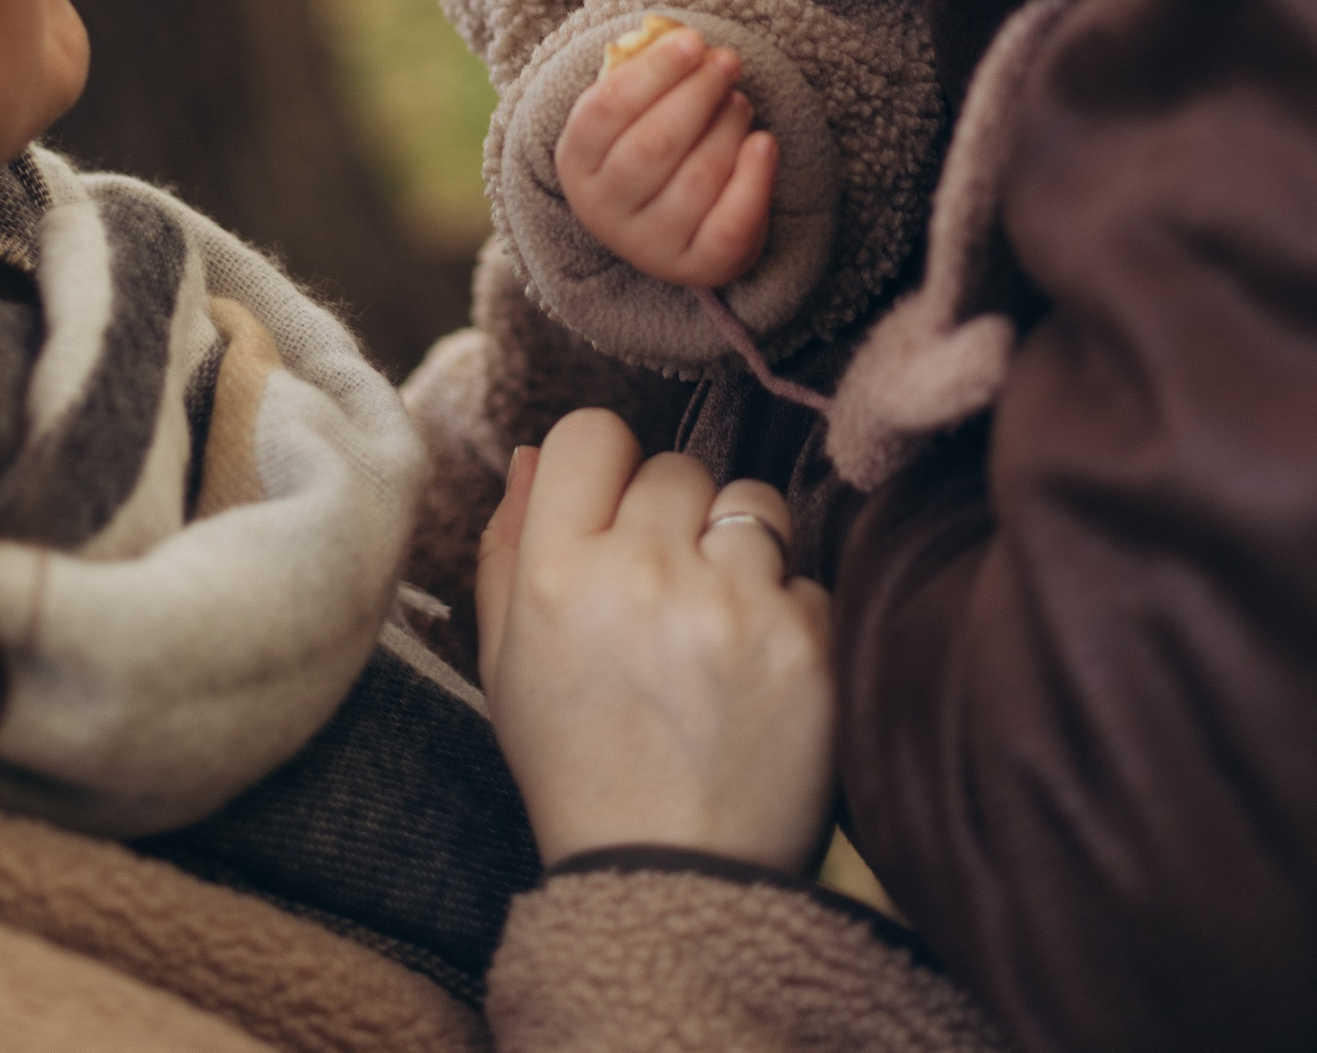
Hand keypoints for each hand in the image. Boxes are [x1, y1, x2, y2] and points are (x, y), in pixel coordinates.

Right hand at [476, 408, 835, 871]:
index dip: (604, 467)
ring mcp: (731, 605)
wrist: (673, 884)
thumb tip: (535, 452)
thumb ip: (509, 545)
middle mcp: (641, 574)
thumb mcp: (508, 664)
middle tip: (664, 596)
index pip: (590, 432)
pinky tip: (756, 674)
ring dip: (739, 551)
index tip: (612, 515)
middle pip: (676, 465)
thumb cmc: (580, 766)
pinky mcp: (807, 642)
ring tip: (716, 628)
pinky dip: (787, 616)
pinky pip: (806, 575)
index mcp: (555, 575)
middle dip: (673, 519)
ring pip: (752, 504)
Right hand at [554, 25, 777, 285]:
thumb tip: (686, 43)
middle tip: (728, 61)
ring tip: (739, 101)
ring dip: (727, 126)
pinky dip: (755, 177)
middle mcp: (604, 211)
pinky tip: (763, 142)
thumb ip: (647, 77)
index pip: (607, 109)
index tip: (692, 41)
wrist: (663, 225)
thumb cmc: (646, 145)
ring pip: (697, 177)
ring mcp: (649, 245)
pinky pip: (731, 222)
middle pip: (655, 144)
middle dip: (698, 93)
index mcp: (576, 162)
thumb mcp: (631, 113)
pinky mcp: (697, 267)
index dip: (654, 71)